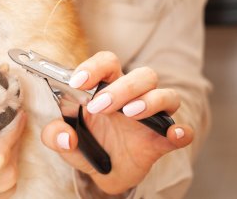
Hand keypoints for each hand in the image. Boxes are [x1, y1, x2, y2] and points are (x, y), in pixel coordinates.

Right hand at [0, 93, 26, 198]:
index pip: (16, 118)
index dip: (9, 102)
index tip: (1, 91)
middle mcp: (7, 173)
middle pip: (17, 133)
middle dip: (5, 118)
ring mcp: (7, 185)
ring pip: (15, 148)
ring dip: (3, 135)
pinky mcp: (5, 191)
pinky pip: (10, 164)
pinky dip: (1, 153)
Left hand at [41, 52, 193, 194]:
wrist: (104, 174)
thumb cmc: (88, 145)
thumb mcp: (64, 142)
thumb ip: (54, 135)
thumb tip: (65, 136)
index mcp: (107, 88)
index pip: (107, 63)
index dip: (94, 67)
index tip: (78, 82)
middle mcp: (133, 96)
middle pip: (141, 75)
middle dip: (120, 87)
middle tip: (98, 106)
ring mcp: (152, 117)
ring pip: (165, 94)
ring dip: (148, 100)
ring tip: (128, 113)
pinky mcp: (163, 140)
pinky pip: (181, 131)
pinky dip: (181, 131)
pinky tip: (174, 134)